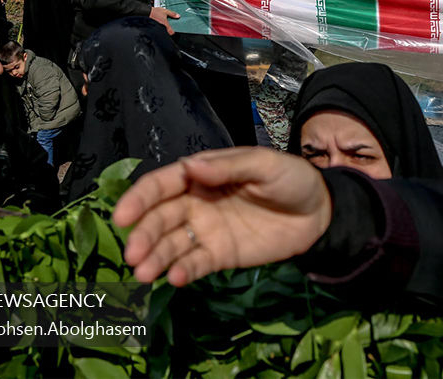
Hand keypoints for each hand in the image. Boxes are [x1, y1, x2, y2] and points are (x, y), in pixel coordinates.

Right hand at [114, 147, 332, 285]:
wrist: (320, 213)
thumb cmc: (291, 179)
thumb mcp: (265, 164)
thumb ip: (229, 167)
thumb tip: (191, 167)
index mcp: (202, 174)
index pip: (162, 184)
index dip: (140, 198)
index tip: (122, 215)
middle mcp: (196, 202)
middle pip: (161, 218)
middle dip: (144, 235)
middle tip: (133, 253)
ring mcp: (206, 230)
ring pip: (172, 244)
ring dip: (155, 257)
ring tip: (144, 273)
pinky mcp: (220, 255)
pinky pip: (195, 264)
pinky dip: (182, 271)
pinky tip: (174, 278)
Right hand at [149, 6, 178, 34]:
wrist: (146, 12)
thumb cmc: (155, 12)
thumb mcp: (165, 11)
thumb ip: (172, 14)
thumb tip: (178, 16)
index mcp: (165, 24)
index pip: (171, 32)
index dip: (172, 32)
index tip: (173, 30)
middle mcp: (161, 27)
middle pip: (166, 33)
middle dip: (167, 31)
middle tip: (168, 28)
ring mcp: (157, 28)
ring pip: (162, 32)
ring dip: (163, 30)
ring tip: (163, 26)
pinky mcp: (153, 28)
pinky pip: (158, 30)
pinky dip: (159, 29)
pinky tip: (158, 25)